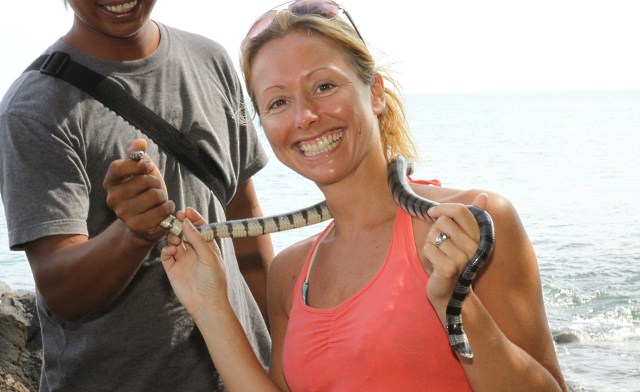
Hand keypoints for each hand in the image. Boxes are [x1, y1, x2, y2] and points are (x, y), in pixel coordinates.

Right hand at [103, 139, 173, 242]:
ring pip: (154, 195)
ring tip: (158, 200)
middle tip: (155, 188)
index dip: (137, 165)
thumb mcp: (141, 169)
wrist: (147, 219)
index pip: (118, 167)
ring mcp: (123, 213)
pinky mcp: (136, 225)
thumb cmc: (144, 190)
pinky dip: (168, 207)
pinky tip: (165, 208)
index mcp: (110, 182)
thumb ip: (138, 154)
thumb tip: (140, 142)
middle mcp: (112, 198)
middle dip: (156, 182)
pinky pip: (160, 211)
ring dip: (163, 196)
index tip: (148, 166)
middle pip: (143, 181)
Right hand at [161, 208, 228, 318]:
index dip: (193, 218)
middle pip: (184, 232)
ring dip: (173, 236)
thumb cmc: (214, 280)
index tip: (186, 211)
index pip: (199, 227)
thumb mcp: (209, 256)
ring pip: (174, 241)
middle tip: (176, 218)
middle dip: (180, 224)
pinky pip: (166, 255)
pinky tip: (170, 250)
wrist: (206, 304)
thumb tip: (186, 222)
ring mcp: (183, 260)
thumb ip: (198, 239)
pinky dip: (166, 250)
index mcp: (207, 246)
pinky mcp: (172, 269)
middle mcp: (194, 251)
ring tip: (175, 239)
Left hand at [423, 193, 487, 313]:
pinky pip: (428, 248)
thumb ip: (470, 217)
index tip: (432, 213)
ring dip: (430, 244)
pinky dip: (427, 254)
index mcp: (479, 236)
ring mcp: (463, 258)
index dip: (443, 208)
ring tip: (439, 256)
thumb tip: (483, 196)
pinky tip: (435, 264)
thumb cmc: (453, 260)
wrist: (450, 292)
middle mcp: (474, 246)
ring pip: (434, 235)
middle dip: (434, 231)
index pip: (461, 210)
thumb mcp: (462, 237)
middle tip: (440, 245)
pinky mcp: (449, 267)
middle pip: (443, 221)